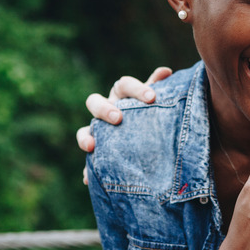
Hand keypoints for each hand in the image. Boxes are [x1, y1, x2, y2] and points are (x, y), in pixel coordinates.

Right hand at [76, 67, 171, 183]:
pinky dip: (87, 170)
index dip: (136, 89)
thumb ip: (158, 86)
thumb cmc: (152, 114)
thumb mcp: (157, 103)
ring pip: (83, 130)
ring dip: (84, 137)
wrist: (150, 141)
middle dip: (104, 109)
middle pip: (94, 101)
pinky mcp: (97, 153)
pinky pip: (88, 162)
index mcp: (122, 94)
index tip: (152, 98)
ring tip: (91, 146)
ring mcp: (98, 130)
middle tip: (118, 118)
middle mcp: (106, 109)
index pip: (124, 85)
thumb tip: (166, 70)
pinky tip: (88, 179)